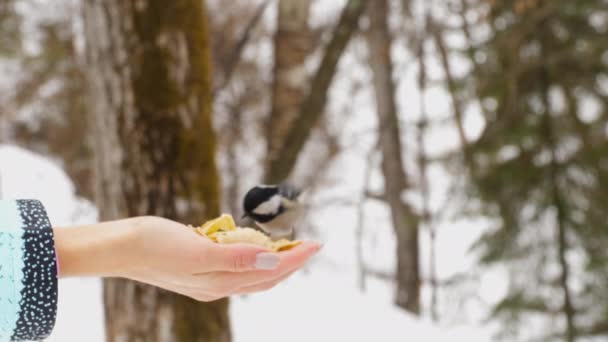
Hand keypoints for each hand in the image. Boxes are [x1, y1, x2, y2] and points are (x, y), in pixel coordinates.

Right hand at [54, 216, 320, 300]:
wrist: (120, 247)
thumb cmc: (154, 245)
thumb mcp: (197, 250)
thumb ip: (235, 257)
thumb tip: (272, 259)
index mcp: (219, 283)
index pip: (269, 273)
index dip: (295, 259)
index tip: (316, 244)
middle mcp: (217, 285)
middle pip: (265, 278)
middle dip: (291, 262)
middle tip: (310, 245)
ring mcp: (208, 278)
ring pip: (252, 273)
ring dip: (274, 261)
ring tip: (290, 246)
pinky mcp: (199, 267)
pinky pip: (236, 265)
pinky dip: (252, 256)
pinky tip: (253, 245)